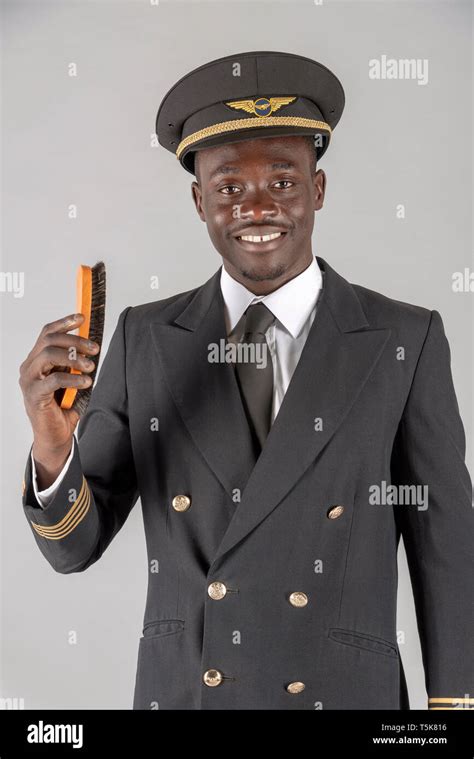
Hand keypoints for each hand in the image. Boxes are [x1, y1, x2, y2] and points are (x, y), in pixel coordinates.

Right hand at [19, 313, 99, 461]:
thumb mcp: (72, 379)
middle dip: (74, 340)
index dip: (64, 322)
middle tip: (94, 348)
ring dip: (73, 357)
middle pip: (49, 340)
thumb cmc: (64, 407)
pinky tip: (86, 382)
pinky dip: (73, 378)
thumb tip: (92, 346)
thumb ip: (76, 363)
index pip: (47, 333)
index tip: (81, 317)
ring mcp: (29, 380)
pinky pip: (53, 379)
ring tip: (90, 366)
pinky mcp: (33, 395)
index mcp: (37, 360)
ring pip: (48, 355)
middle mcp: (29, 367)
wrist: (55, 436)